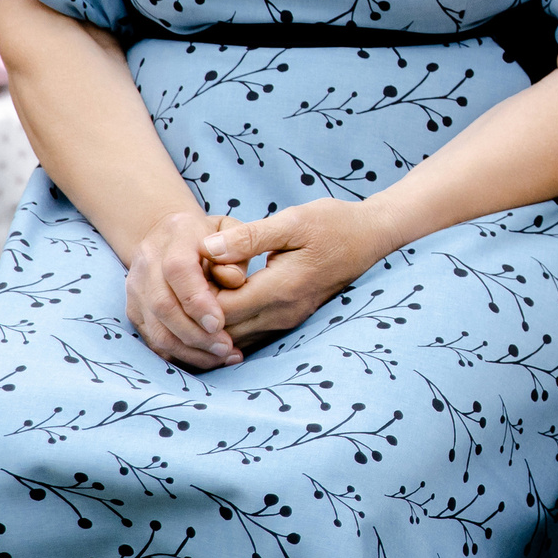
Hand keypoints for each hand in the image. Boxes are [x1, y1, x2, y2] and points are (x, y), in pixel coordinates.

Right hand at [124, 210, 246, 370]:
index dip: (197, 300)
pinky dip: (178, 354)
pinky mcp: (134, 309)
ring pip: (155, 329)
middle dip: (196, 334)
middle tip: (226, 348)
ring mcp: (136, 287)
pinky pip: (152, 339)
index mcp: (175, 235)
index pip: (177, 270)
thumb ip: (239, 250)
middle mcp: (148, 261)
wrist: (168, 235)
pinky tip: (205, 358)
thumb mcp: (232, 232)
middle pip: (163, 305)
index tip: (219, 323)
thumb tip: (233, 280)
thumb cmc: (211, 237)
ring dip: (189, 350)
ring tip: (221, 356)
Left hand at [200, 198, 402, 352]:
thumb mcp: (293, 220)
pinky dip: (230, 324)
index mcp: (282, 289)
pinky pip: (251, 333)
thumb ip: (249, 236)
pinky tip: (220, 301)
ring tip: (199, 293)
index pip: (223, 310)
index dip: (197, 298)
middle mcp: (284, 313)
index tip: (187, 272)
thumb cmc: (334, 223)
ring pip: (237, 337)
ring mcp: (289, 320)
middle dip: (200, 314)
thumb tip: (207, 248)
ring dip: (214, 322)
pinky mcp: (292, 319)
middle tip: (186, 285)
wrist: (372, 236)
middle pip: (225, 331)